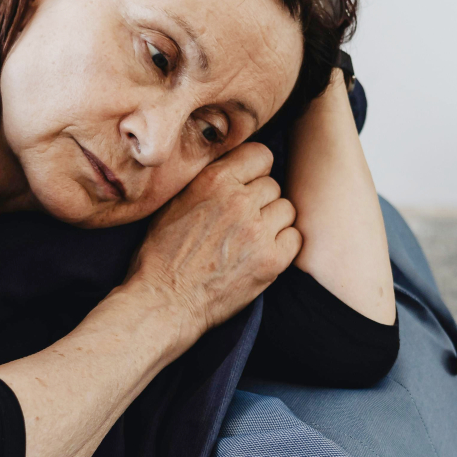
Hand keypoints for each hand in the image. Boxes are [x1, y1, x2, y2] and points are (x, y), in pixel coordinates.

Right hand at [125, 142, 298, 346]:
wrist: (164, 301)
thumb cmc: (162, 254)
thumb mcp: (175, 202)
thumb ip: (208, 181)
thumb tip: (235, 167)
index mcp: (214, 180)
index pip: (260, 155)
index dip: (255, 171)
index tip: (246, 186)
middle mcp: (239, 201)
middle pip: (273, 185)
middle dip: (260, 201)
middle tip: (242, 222)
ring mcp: (258, 231)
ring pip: (286, 210)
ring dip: (273, 222)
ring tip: (251, 239)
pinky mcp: (271, 260)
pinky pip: (294, 238)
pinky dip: (282, 245)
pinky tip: (261, 254)